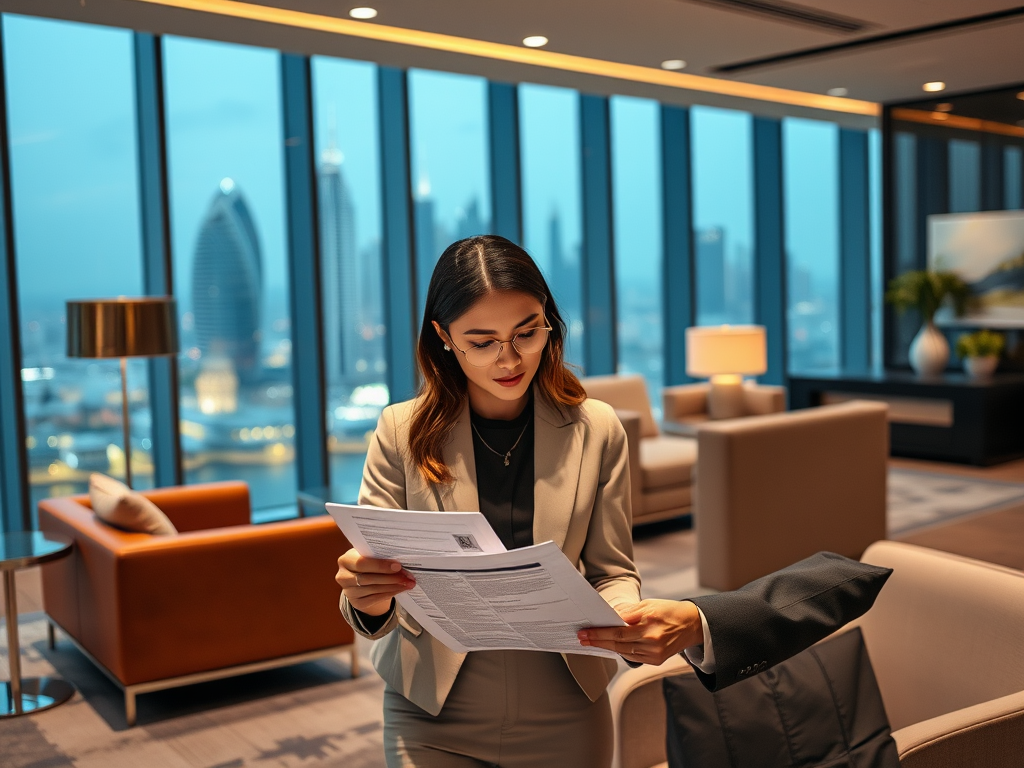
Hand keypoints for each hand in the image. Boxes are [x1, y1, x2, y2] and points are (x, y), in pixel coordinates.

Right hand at [336, 548, 415, 616]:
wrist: (363, 578)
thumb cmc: (369, 562)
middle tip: (407, 576)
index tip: (398, 566)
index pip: (361, 563)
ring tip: (408, 582)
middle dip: (390, 577)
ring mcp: (349, 592)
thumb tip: (401, 561)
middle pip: (368, 578)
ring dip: (393, 586)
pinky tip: (401, 588)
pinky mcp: (357, 603)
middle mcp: (343, 577)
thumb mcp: (370, 555)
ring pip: (374, 589)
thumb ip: (379, 556)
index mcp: (345, 560)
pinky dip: (390, 592)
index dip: (380, 565)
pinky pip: (376, 598)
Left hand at [577, 599, 702, 665]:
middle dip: (598, 640)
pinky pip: (633, 657)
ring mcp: (655, 652)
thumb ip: (628, 612)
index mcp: (649, 620)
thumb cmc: (669, 611)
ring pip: (624, 651)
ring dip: (606, 647)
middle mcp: (652, 638)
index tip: (585, 631)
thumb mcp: (649, 604)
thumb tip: (608, 616)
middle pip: (618, 642)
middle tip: (582, 638)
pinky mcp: (656, 660)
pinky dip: (620, 651)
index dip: (600, 631)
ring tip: (592, 642)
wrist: (692, 625)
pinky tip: (610, 647)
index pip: (618, 628)